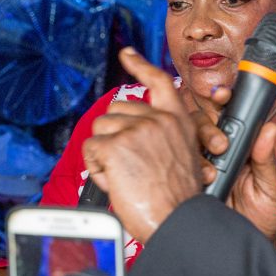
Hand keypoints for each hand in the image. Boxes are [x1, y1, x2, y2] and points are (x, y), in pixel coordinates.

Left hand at [83, 48, 204, 242]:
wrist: (180, 221)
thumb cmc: (179, 202)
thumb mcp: (183, 159)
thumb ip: (162, 138)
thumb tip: (133, 128)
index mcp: (176, 121)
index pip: (157, 81)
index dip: (140, 64)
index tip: (127, 54)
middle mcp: (158, 120)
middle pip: (116, 112)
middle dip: (113, 137)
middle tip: (130, 166)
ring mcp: (137, 130)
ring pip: (100, 129)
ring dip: (104, 154)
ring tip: (126, 177)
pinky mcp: (117, 146)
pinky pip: (91, 150)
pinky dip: (97, 169)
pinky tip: (117, 182)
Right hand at [184, 83, 275, 246]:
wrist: (244, 246)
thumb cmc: (263, 215)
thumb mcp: (270, 187)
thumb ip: (265, 159)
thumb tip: (269, 129)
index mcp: (240, 146)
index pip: (229, 114)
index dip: (222, 99)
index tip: (221, 94)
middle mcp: (217, 150)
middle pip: (201, 121)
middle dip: (206, 126)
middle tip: (219, 145)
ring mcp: (199, 164)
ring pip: (184, 140)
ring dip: (193, 149)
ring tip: (209, 173)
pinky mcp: (184, 180)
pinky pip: (174, 164)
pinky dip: (176, 164)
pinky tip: (190, 176)